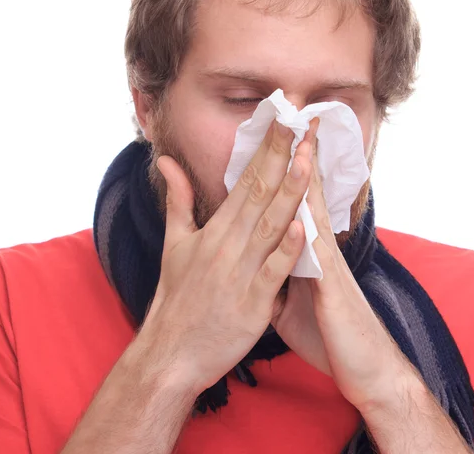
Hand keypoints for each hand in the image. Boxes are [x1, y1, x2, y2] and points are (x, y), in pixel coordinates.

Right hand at [139, 121, 312, 397]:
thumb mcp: (174, 243)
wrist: (170, 353)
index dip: (266, 149)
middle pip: (260, 193)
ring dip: (290, 191)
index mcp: (215, 229)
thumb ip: (178, 199)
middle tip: (300, 122)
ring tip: (307, 159)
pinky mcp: (253, 304)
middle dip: (282, 155)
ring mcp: (241, 273)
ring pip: (271, 225)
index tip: (282, 120)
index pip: (245, 179)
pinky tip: (303, 225)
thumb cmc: (175, 297)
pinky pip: (274, 272)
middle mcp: (228, 244)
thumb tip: (167, 161)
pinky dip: (289, 249)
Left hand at [273, 120, 411, 412]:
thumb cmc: (326, 330)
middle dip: (299, 154)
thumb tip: (262, 258)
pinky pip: (319, 250)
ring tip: (302, 142)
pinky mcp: (332, 286)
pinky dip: (311, 225)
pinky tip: (304, 204)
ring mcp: (328, 263)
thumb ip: (278, 271)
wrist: (361, 367)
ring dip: (308, 177)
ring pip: (316, 211)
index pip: (295, 198)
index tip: (279, 136)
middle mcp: (319, 247)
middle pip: (307, 192)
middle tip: (294, 117)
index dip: (286, 167)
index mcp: (307, 248)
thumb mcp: (293, 297)